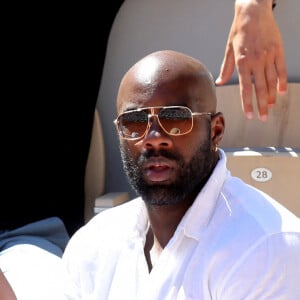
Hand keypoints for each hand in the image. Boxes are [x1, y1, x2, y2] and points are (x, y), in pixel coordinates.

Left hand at [215, 0, 286, 121]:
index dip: (247, 104)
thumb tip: (219, 82)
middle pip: (260, 89)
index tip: (249, 115)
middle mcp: (256, 61)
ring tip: (270, 108)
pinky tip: (281, 92)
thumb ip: (226, 68)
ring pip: (272, 81)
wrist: (253, 11)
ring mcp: (269, 56)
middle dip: (261, 106)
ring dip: (272, 97)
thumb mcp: (229, 49)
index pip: (245, 88)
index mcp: (242, 62)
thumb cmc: (239, 31)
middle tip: (262, 118)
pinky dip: (282, 82)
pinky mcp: (278, 50)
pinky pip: (281, 69)